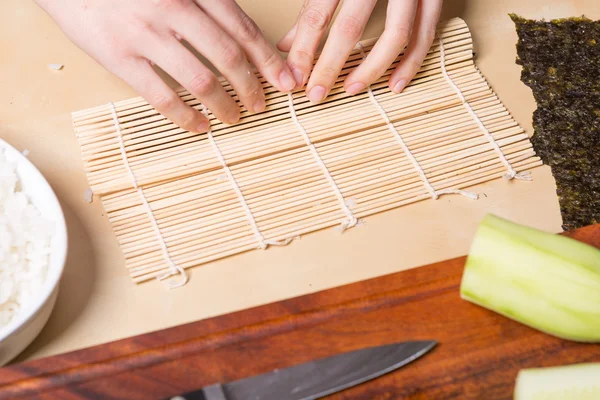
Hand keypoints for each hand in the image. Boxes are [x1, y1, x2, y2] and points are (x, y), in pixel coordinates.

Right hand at [35, 0, 296, 131]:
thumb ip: (208, 7)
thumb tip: (245, 41)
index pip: (243, 30)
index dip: (269, 60)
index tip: (285, 81)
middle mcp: (173, 10)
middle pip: (229, 57)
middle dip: (252, 87)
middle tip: (261, 105)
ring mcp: (146, 35)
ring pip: (201, 80)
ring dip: (224, 105)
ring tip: (234, 118)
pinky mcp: (120, 58)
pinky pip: (161, 96)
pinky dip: (186, 117)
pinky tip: (199, 126)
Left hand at [277, 0, 442, 102]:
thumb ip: (313, 9)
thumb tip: (288, 45)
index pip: (317, 14)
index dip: (304, 50)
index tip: (295, 78)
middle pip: (350, 27)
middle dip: (330, 66)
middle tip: (316, 95)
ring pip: (395, 35)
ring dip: (372, 69)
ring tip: (352, 89)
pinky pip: (425, 34)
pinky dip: (411, 63)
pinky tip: (394, 84)